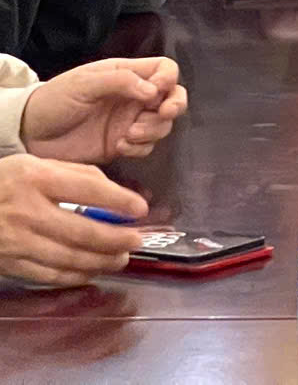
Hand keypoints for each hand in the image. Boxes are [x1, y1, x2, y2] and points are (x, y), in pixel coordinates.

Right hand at [0, 156, 145, 286]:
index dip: (118, 200)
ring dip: (100, 261)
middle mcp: (26, 211)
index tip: (140, 208)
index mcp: (36, 179)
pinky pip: (47, 275)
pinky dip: (74, 276)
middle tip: (136, 240)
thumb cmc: (4, 182)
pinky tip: (91, 272)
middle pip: (81, 231)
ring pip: (67, 258)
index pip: (87, 190)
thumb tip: (115, 192)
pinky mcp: (8, 264)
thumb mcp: (34, 164)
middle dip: (115, 239)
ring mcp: (15, 241)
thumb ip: (75, 175)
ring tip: (121, 259)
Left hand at [20, 57, 186, 163]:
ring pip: (163, 125)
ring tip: (128, 135)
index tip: (156, 91)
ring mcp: (129, 122)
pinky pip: (146, 147)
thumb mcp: (84, 83)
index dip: (168, 78)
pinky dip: (139, 148)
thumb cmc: (56, 100)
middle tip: (163, 114)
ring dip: (153, 130)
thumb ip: (120, 81)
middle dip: (175, 105)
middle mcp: (134, 97)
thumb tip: (153, 91)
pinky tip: (119, 147)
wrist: (29, 134)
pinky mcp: (122, 145)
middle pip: (173, 96)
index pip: (165, 69)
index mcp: (127, 75)